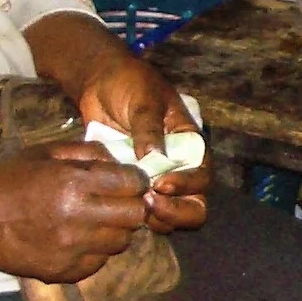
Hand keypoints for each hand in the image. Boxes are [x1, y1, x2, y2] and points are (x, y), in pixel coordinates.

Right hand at [0, 144, 151, 281]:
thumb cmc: (4, 182)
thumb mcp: (41, 153)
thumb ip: (85, 152)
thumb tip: (119, 162)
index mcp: (74, 183)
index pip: (132, 183)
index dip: (135, 179)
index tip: (127, 180)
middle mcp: (80, 218)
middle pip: (136, 215)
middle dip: (132, 204)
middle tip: (117, 201)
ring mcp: (74, 249)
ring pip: (122, 241)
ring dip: (116, 229)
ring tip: (95, 220)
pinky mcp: (67, 272)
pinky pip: (101, 261)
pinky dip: (97, 250)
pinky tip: (78, 239)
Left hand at [23, 12, 209, 230]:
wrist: (99, 82)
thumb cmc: (129, 84)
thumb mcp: (143, 99)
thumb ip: (149, 128)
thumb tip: (156, 158)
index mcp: (190, 143)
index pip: (202, 173)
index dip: (187, 184)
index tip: (160, 184)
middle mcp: (179, 166)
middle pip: (195, 203)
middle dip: (177, 211)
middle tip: (148, 204)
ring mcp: (157, 178)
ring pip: (172, 214)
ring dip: (158, 218)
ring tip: (134, 208)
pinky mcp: (134, 184)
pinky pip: (144, 210)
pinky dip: (137, 215)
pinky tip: (118, 205)